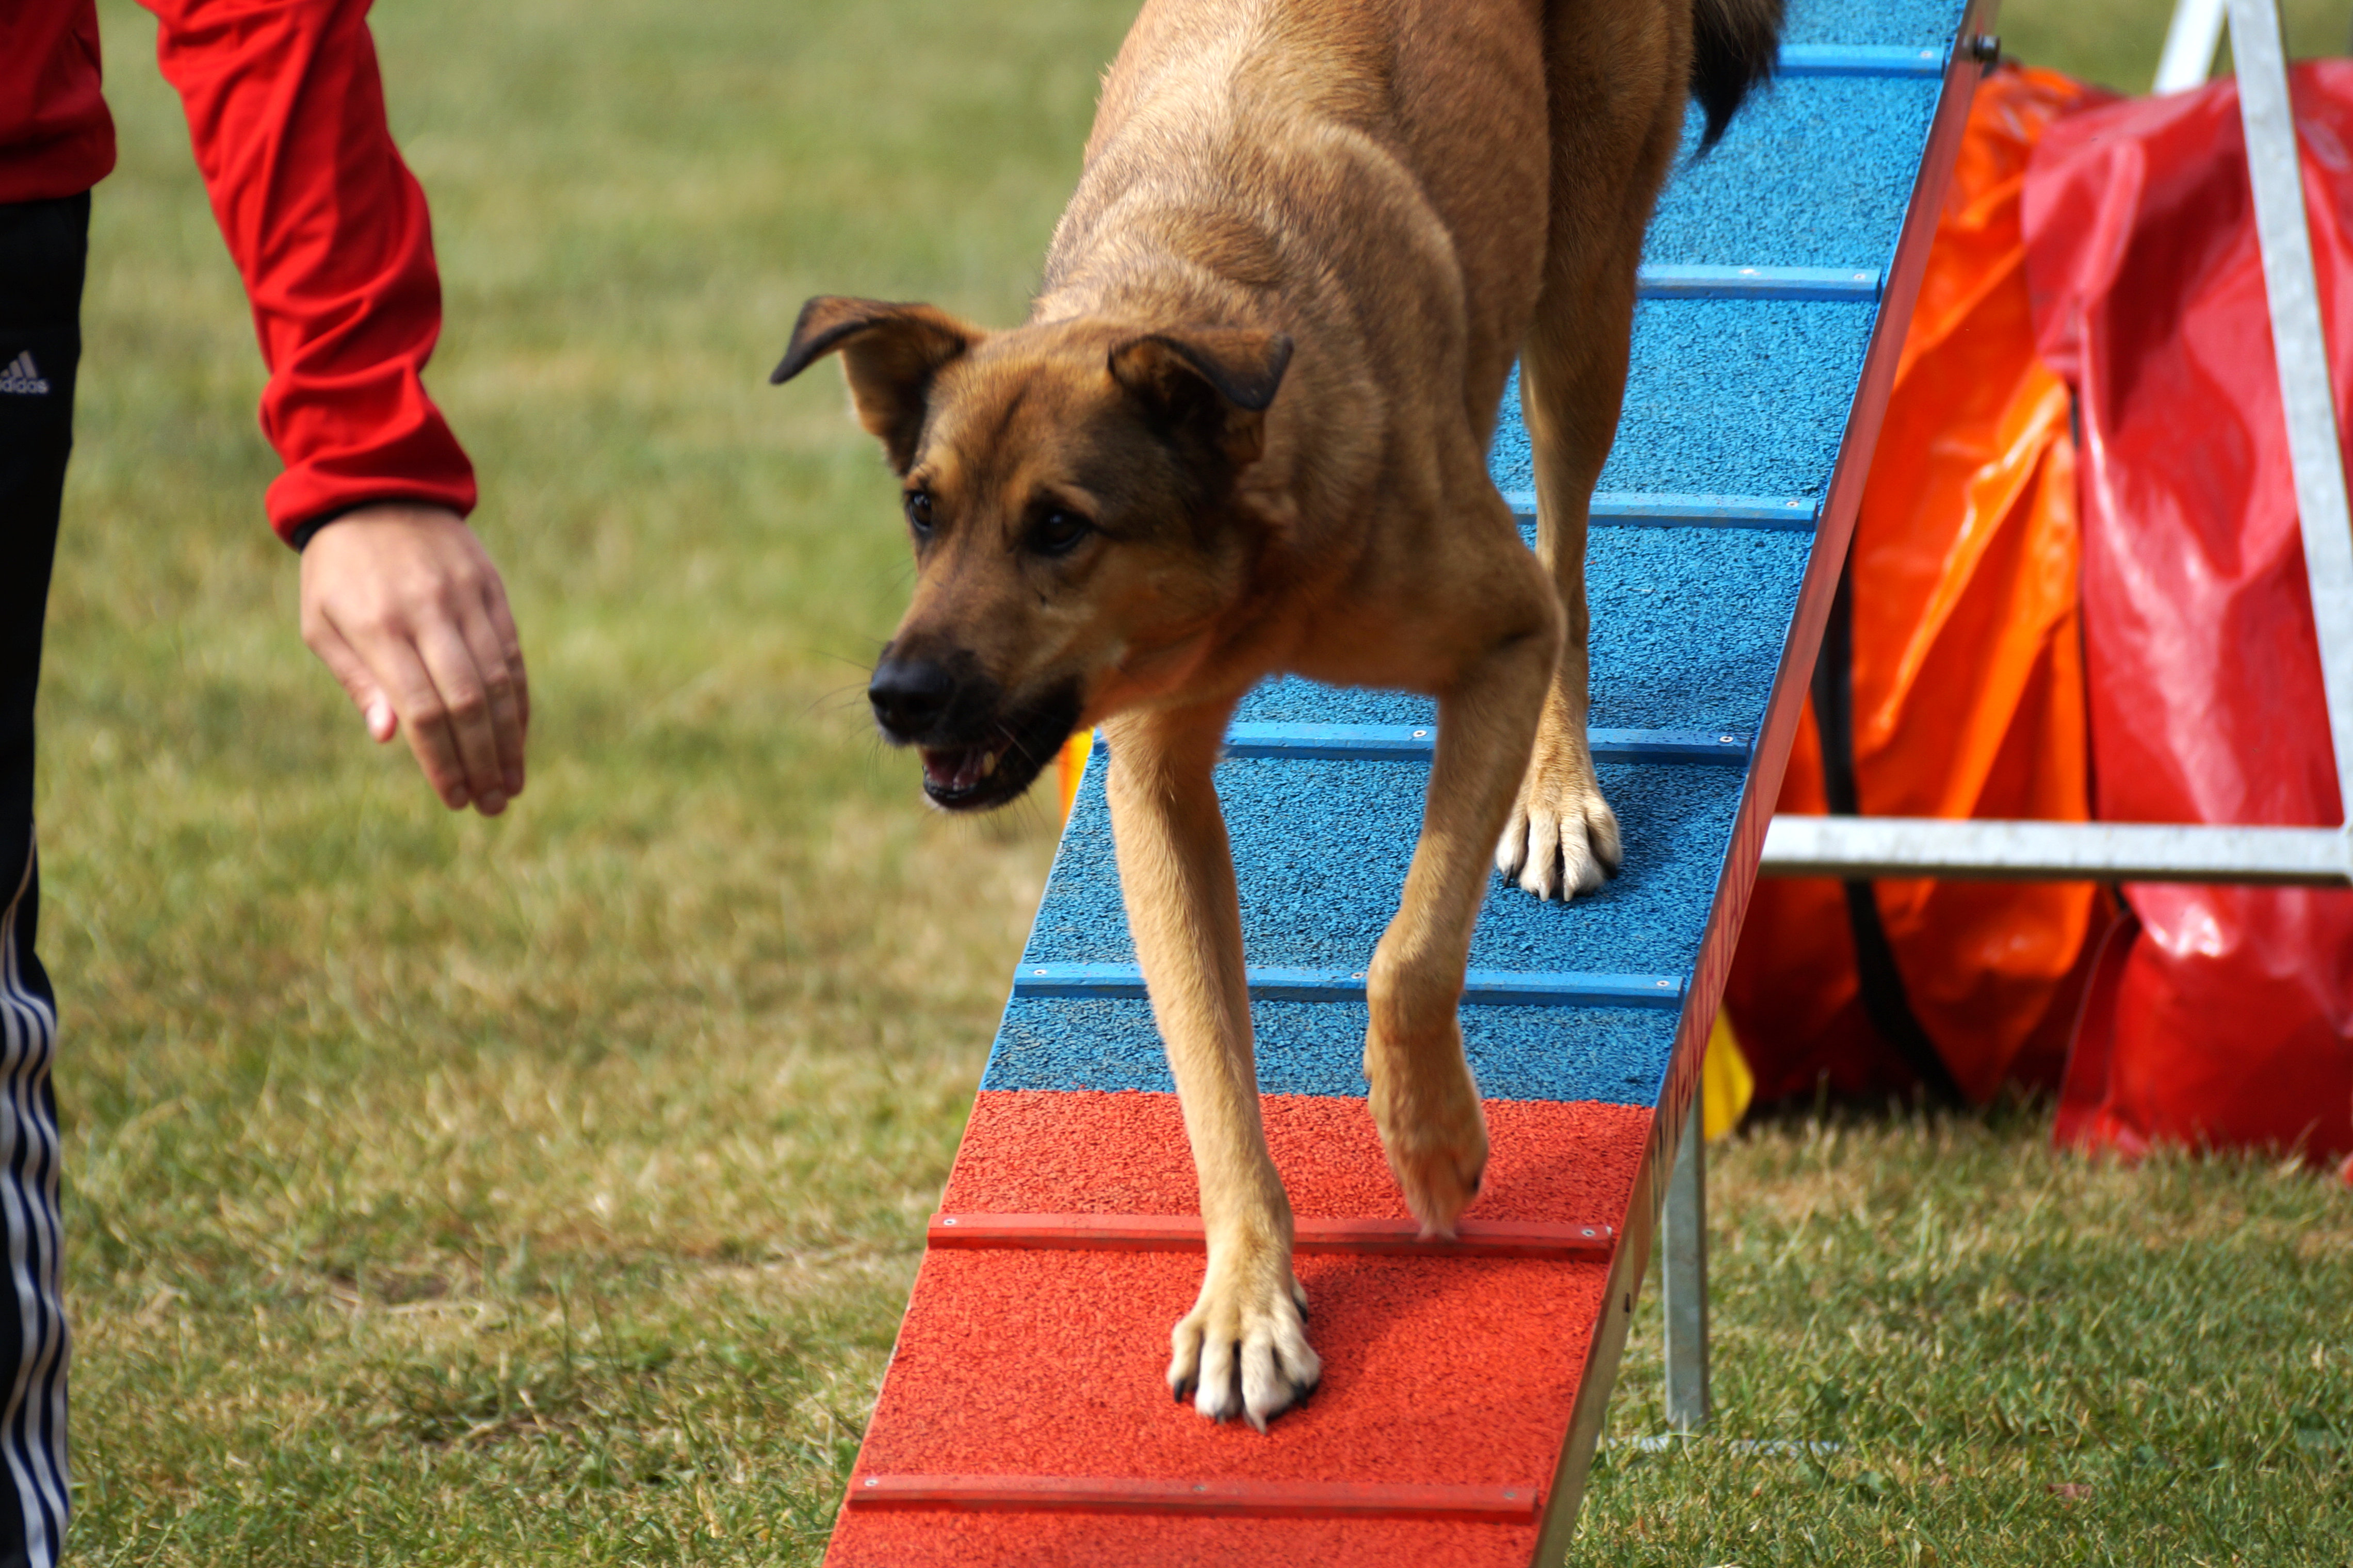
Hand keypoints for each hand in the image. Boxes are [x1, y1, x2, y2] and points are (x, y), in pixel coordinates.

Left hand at [299, 503, 528, 815]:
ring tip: (512, 783)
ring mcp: (465, 598)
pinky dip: (519, 701)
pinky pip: (513, 654)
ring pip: (499, 681)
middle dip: (482, 761)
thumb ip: (359, 681)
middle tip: (492, 804)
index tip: (455, 800)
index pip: (420, 709)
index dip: (441, 760)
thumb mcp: (322, 623)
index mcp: (378, 625)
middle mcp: (427, 612)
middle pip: (467, 701)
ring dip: (509, 740)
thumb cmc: (339, 570)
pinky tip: (519, 736)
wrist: (376, 487)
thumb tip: (390, 738)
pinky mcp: (491, 589)